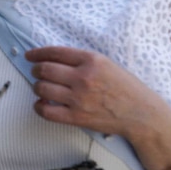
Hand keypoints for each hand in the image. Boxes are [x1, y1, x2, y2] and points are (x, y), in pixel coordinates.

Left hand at [25, 46, 165, 140]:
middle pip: (45, 70)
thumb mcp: (106, 64)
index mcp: (91, 60)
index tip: (30, 56)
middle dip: (36, 70)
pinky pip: (47, 111)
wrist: (141, 113)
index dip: (38, 53)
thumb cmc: (125, 87)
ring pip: (42, 89)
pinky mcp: (77, 117)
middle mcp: (83, 77)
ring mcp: (79, 98)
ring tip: (41, 88)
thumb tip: (54, 60)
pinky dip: (39, 106)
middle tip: (36, 72)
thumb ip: (82, 61)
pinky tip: (41, 104)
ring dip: (37, 87)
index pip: (55, 52)